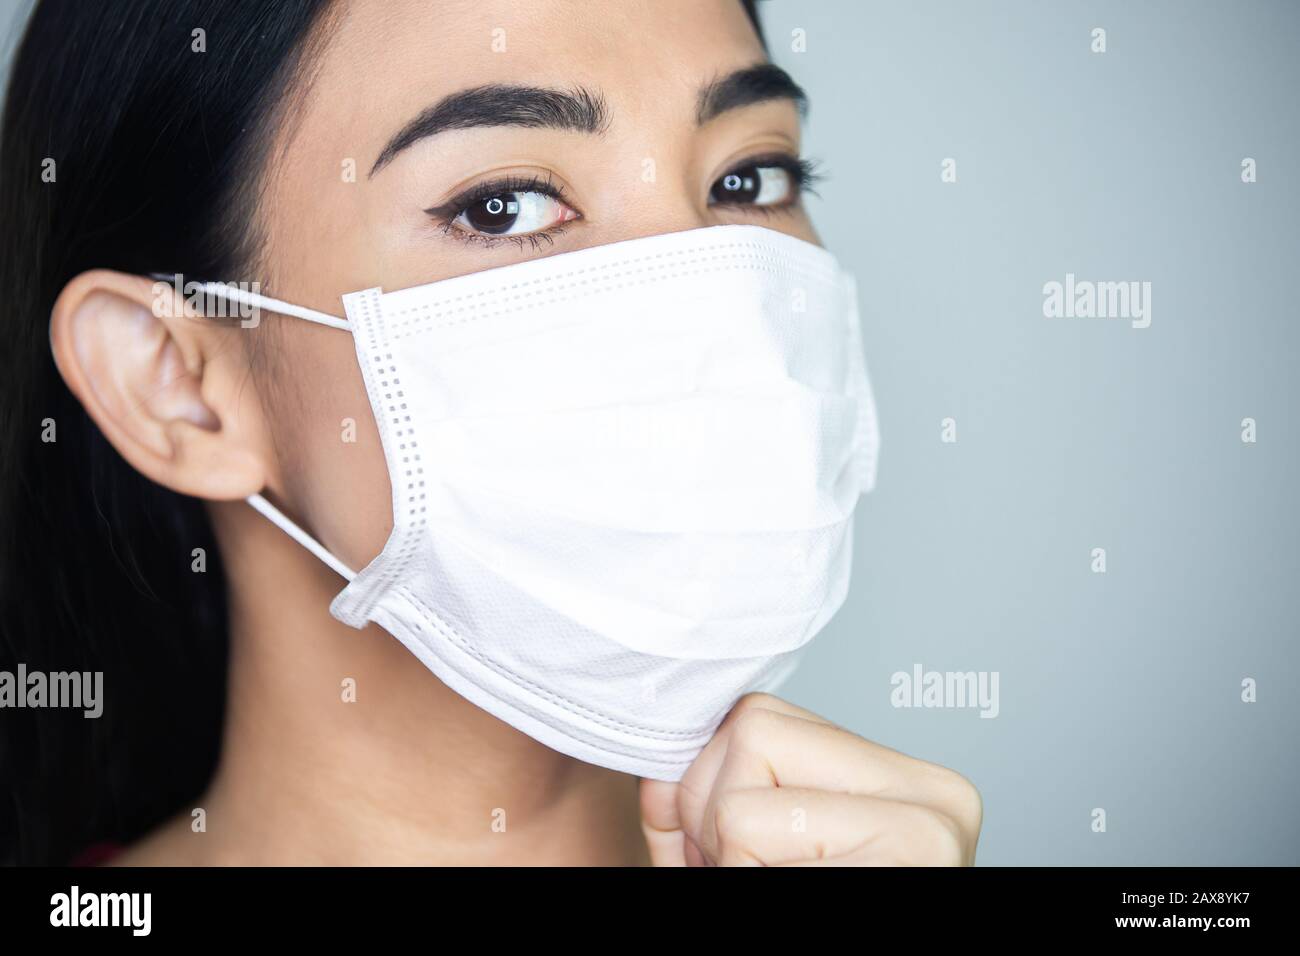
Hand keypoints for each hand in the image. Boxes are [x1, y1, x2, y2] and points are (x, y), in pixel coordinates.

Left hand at [640, 693, 981, 865]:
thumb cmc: (802, 916)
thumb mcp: (744, 855)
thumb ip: (708, 799)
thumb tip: (661, 766)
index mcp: (900, 783)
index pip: (759, 720)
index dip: (713, 790)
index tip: (739, 855)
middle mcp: (933, 791)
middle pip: (752, 732)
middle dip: (716, 814)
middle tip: (754, 875)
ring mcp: (931, 823)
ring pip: (745, 781)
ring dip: (728, 850)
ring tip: (772, 884)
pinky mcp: (911, 855)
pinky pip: (748, 830)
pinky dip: (739, 872)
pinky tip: (795, 895)